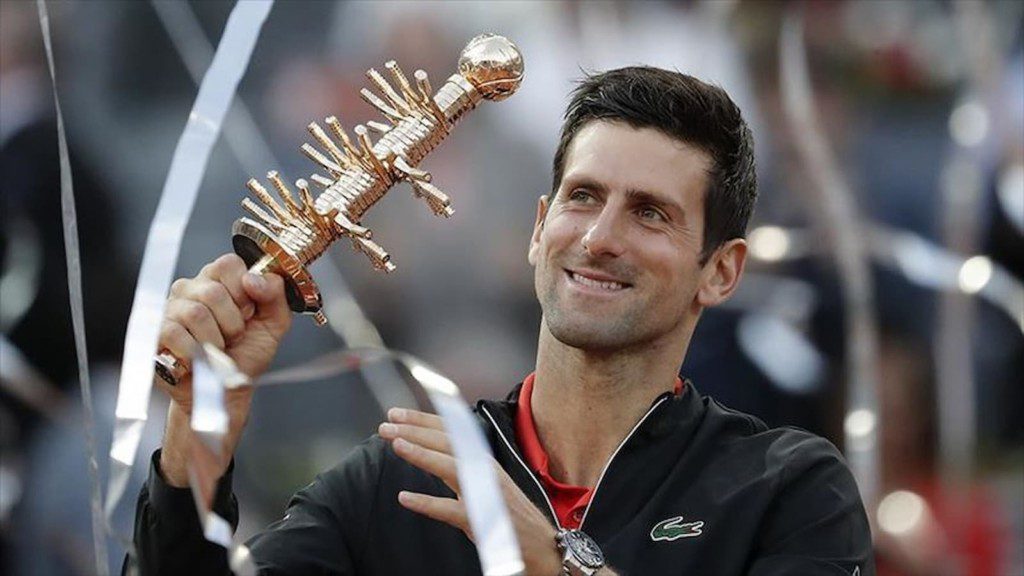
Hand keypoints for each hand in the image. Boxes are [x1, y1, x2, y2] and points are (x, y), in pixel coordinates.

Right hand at [156, 253, 291, 485]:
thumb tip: (253, 278)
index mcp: (218, 280)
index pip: (228, 263)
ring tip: (217, 349)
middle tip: (233, 337)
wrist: (226, 392)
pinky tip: (198, 358)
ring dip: (215, 340)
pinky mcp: (154, 333)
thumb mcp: (274, 325)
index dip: (243, 291)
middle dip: (232, 323)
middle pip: (213, 291)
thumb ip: (275, 295)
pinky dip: (194, 352)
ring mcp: (170, 309)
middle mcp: (190, 288)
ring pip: (195, 312)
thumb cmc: (247, 355)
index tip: (248, 313)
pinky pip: (174, 333)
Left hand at [379, 408, 563, 575]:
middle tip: (386, 424)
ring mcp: (484, 492)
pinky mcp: (482, 519)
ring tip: (396, 444)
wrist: (542, 544)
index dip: (422, 420)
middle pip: (447, 442)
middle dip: (415, 430)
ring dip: (422, 454)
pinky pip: (450, 509)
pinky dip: (427, 502)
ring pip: (450, 467)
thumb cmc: (509, 514)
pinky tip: (405, 498)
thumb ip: (458, 467)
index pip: (450, 431)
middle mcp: (484, 469)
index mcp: (481, 459)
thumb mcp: (481, 482)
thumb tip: (428, 453)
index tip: (397, 414)